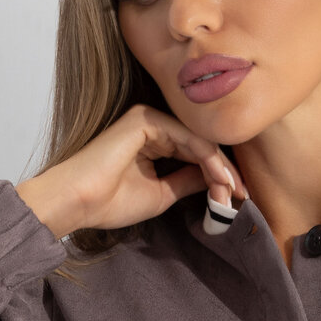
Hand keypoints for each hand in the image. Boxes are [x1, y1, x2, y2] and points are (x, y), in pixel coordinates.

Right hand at [15, 104, 247, 239]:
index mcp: (152, 140)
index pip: (195, 153)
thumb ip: (187, 181)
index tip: (237, 199)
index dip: (219, 176)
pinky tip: (221, 181)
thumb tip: (215, 180)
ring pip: (199, 142)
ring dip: (221, 169)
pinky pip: (189, 139)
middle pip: (201, 145)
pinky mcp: (146, 120)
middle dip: (224, 172)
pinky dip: (209, 161)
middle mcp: (152, 125)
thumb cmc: (109, 202)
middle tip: (243, 197)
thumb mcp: (161, 194)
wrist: (78, 201)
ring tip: (233, 193)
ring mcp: (148, 119)